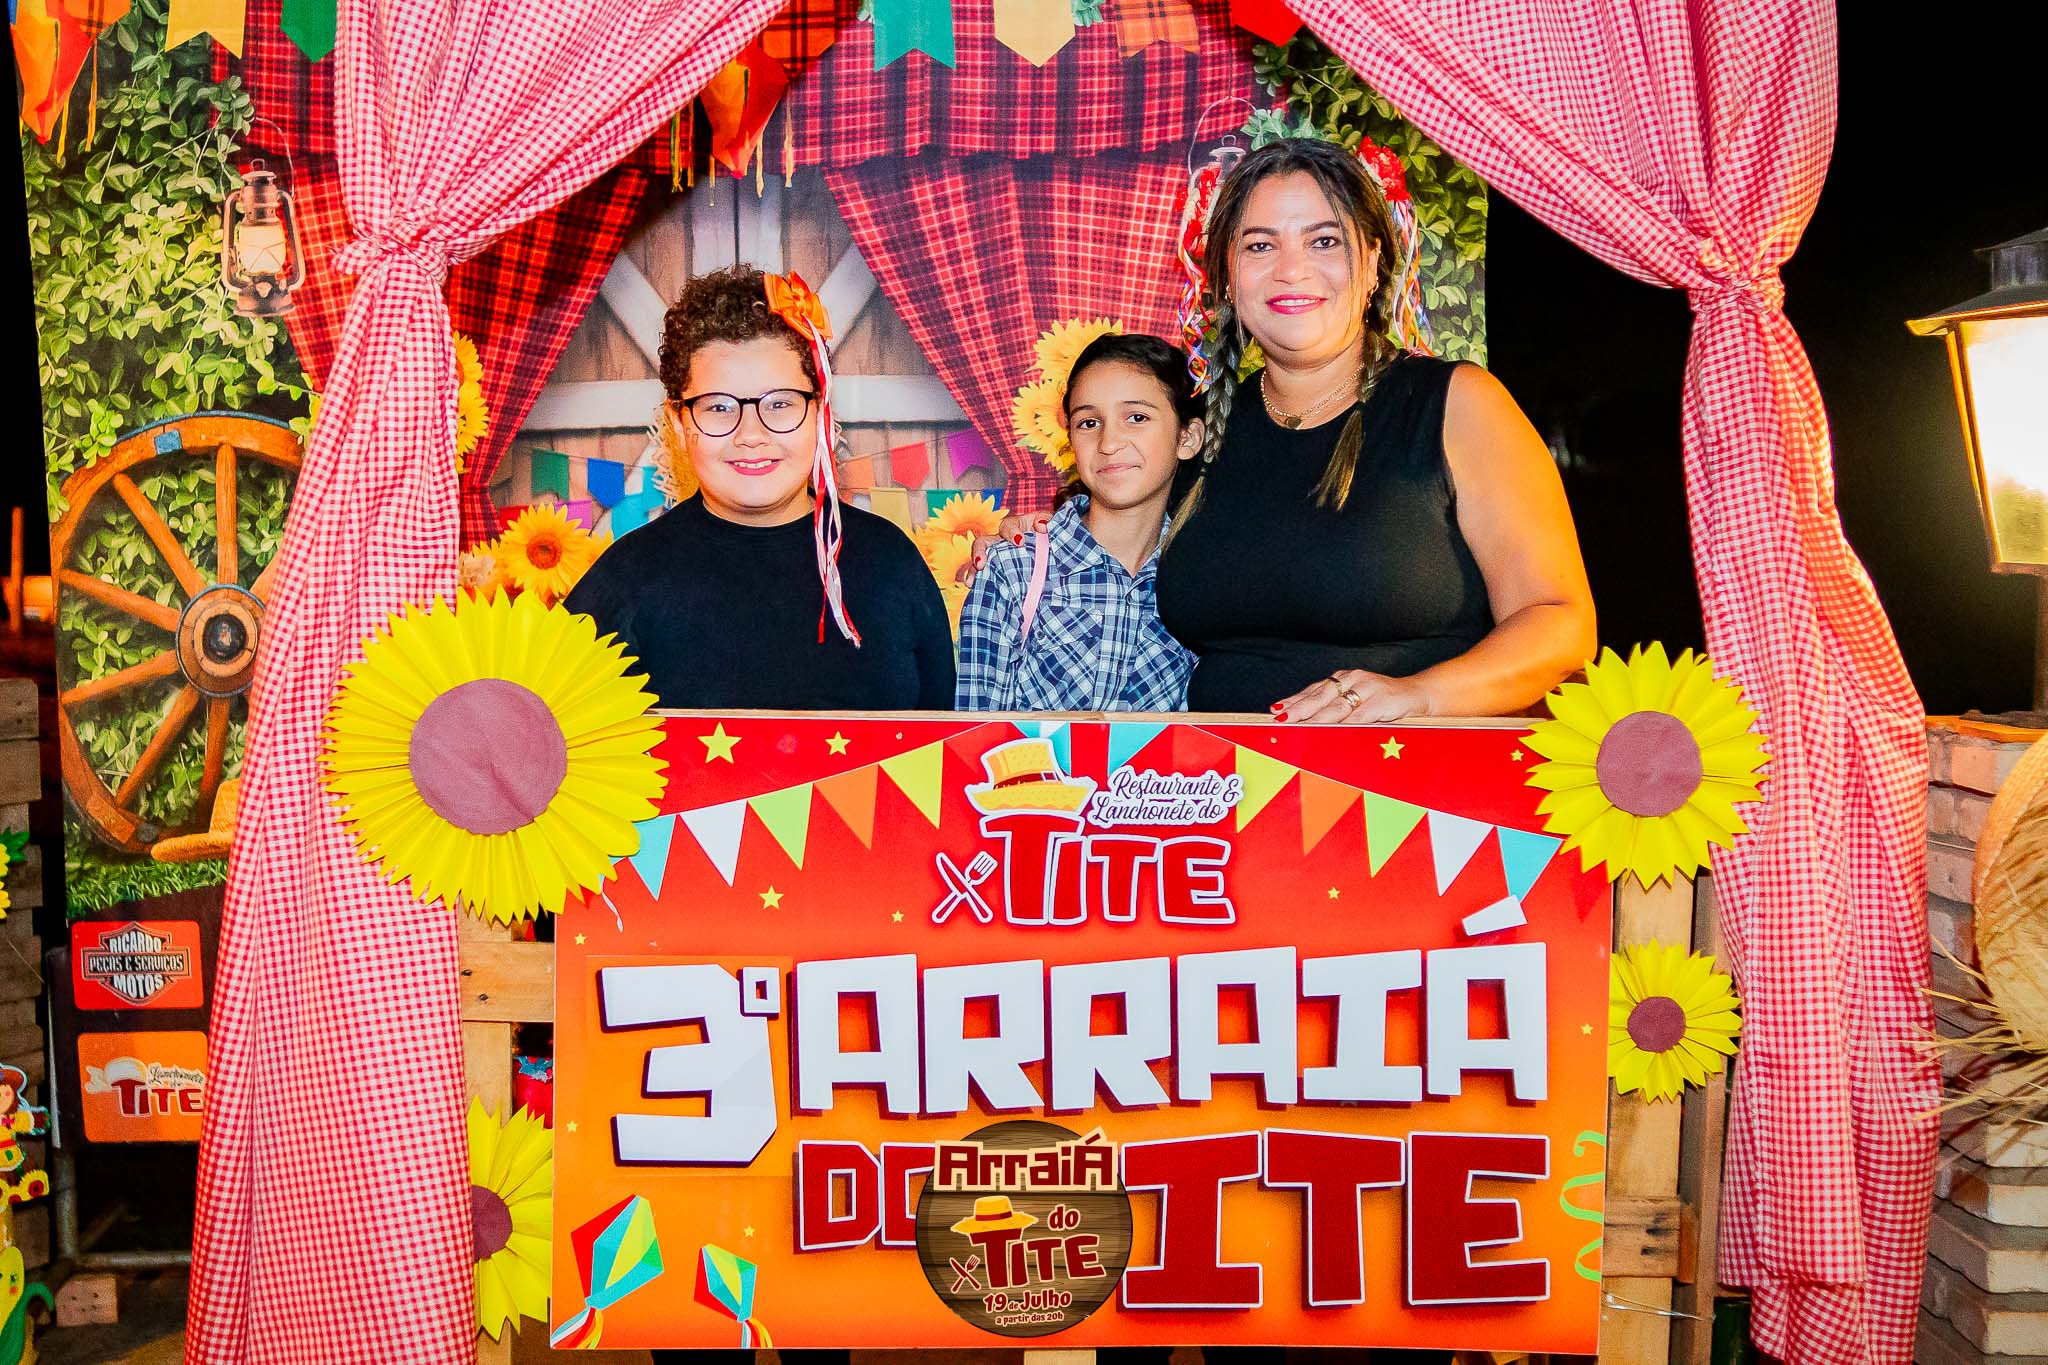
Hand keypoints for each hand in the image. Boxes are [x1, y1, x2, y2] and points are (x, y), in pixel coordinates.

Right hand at [957, 513, 1051, 587]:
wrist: (1055, 548)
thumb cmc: (1050, 532)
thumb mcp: (1052, 524)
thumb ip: (1046, 521)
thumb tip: (1042, 526)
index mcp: (1015, 527)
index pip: (1008, 527)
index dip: (1012, 533)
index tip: (1020, 541)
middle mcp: (1000, 540)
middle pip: (984, 542)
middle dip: (980, 551)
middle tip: (981, 563)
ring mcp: (997, 556)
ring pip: (979, 560)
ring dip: (973, 570)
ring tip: (971, 581)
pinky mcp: (998, 570)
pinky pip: (984, 575)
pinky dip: (978, 581)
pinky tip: (973, 588)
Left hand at [1273, 669, 1429, 723]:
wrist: (1417, 694)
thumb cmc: (1381, 700)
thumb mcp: (1355, 700)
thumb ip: (1332, 708)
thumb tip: (1304, 722)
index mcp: (1342, 679)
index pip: (1312, 691)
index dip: (1293, 701)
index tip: (1275, 711)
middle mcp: (1352, 679)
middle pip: (1320, 697)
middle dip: (1299, 710)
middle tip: (1283, 719)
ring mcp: (1368, 688)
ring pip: (1338, 707)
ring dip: (1317, 718)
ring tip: (1301, 726)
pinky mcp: (1382, 701)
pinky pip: (1360, 716)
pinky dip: (1346, 724)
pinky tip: (1334, 731)